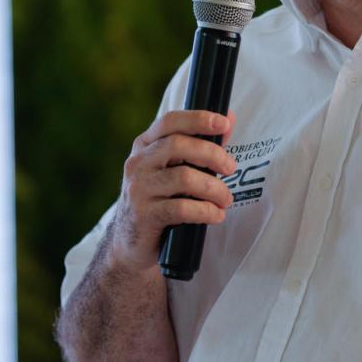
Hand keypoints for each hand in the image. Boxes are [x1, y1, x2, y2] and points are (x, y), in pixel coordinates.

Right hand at [107, 109, 237, 271]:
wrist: (130, 242)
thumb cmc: (160, 199)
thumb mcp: (174, 169)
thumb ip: (200, 145)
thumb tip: (228, 118)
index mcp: (144, 145)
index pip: (170, 122)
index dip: (198, 118)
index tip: (224, 123)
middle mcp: (137, 163)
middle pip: (178, 145)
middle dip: (212, 154)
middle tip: (231, 168)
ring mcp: (138, 189)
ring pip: (184, 177)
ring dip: (214, 188)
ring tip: (226, 199)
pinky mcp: (144, 216)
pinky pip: (182, 208)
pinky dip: (206, 211)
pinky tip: (216, 215)